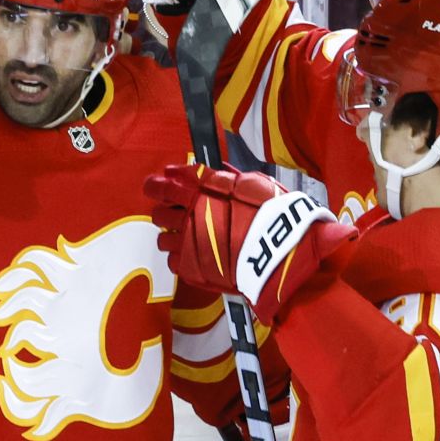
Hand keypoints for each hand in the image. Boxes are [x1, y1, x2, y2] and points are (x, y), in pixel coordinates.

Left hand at [145, 164, 354, 318]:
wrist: (283, 252)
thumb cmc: (275, 215)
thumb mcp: (253, 184)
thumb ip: (225, 179)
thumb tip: (214, 172)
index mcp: (201, 191)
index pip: (163, 185)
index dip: (156, 184)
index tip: (156, 185)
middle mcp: (189, 215)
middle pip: (159, 212)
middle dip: (167, 212)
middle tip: (180, 214)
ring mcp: (188, 243)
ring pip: (163, 238)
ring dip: (173, 236)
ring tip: (191, 238)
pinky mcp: (192, 268)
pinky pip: (173, 261)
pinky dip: (183, 258)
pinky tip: (198, 255)